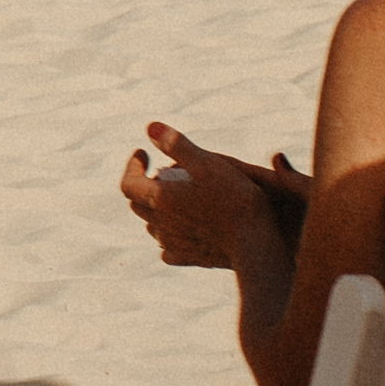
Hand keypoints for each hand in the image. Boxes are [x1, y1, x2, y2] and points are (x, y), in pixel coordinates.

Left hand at [118, 122, 304, 270]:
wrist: (257, 244)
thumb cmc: (235, 199)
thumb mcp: (208, 163)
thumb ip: (177, 145)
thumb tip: (150, 126)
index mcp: (159, 199)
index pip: (127, 183)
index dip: (132, 166)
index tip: (143, 153)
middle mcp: (160, 223)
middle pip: (138, 204)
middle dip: (144, 185)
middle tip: (161, 173)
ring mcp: (174, 243)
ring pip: (153, 226)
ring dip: (157, 210)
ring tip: (175, 197)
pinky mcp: (190, 258)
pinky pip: (169, 249)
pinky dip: (171, 236)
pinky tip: (184, 229)